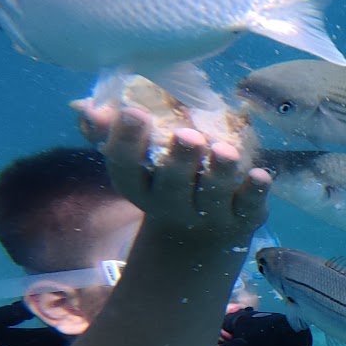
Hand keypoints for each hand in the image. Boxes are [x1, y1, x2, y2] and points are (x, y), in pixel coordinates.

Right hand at [81, 104, 270, 247]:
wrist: (200, 239)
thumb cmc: (165, 184)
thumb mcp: (140, 164)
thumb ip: (112, 133)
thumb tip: (84, 107)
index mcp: (140, 186)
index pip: (125, 168)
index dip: (127, 142)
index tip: (134, 112)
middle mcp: (171, 204)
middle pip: (171, 185)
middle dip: (178, 161)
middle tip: (186, 134)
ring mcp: (208, 214)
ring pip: (211, 195)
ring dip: (219, 172)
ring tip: (224, 149)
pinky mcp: (242, 217)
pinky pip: (249, 207)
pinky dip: (255, 191)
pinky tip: (261, 174)